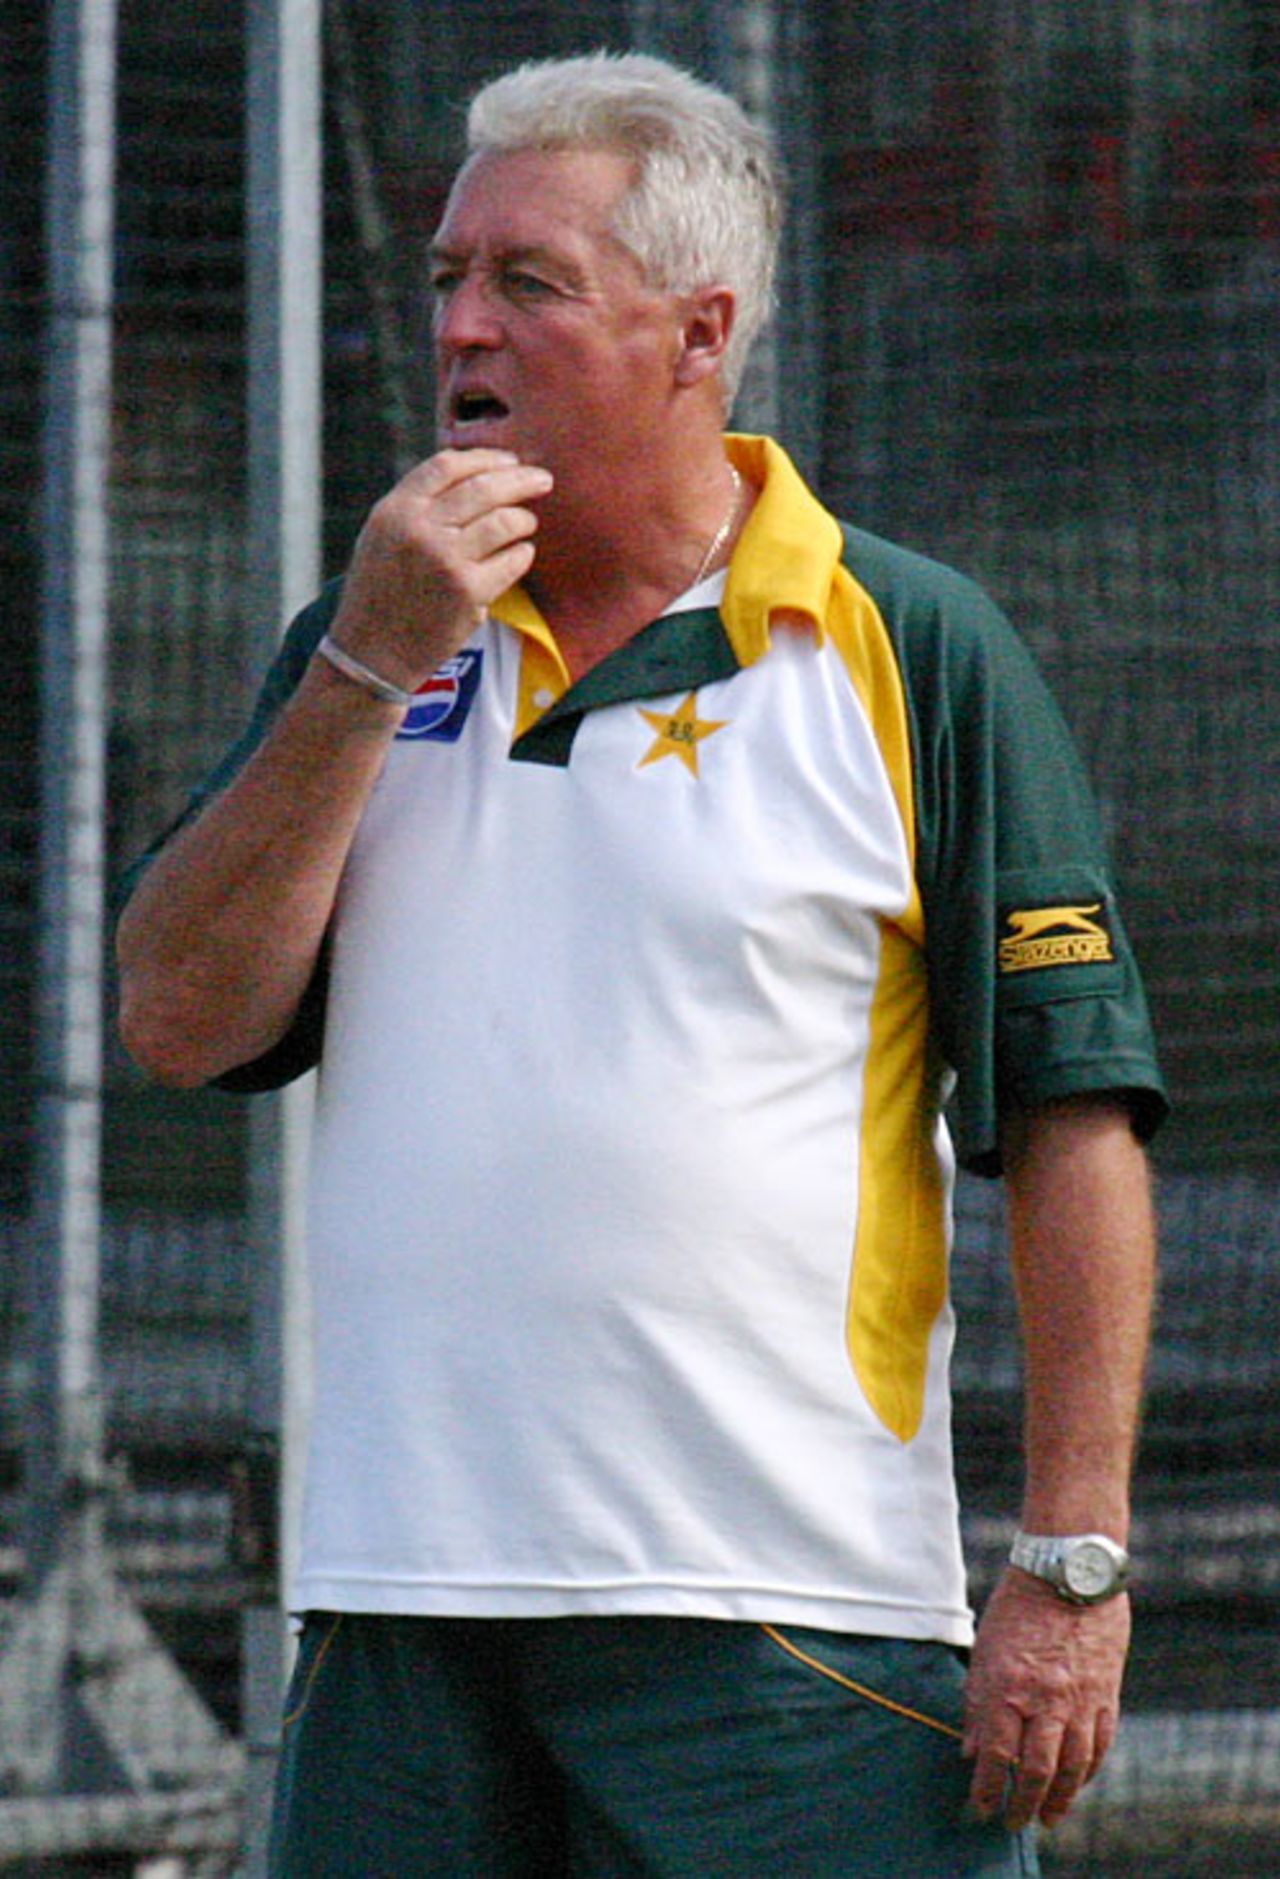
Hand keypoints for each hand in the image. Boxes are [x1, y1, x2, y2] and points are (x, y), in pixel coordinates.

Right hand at [330, 448, 552, 688]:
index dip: (485, 458)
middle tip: (542, 479)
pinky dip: (523, 554)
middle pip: (484, 487)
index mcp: (396, 510)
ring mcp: (447, 560)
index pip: (447, 465)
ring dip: (524, 519)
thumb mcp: (382, 536)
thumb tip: (473, 476)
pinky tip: (520, 555)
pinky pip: (513, 560)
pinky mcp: (470, 592)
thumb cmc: (380, 593)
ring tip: (526, 524)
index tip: (509, 461)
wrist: (372, 652)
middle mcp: (420, 530)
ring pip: (505, 522)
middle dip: (521, 479)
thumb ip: (418, 505)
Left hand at [963, 1567, 1128, 1830]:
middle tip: (1014, 1822)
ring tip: (1048, 1817)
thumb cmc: (1019, 1608)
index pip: (998, 1754)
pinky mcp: (1107, 1695)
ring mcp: (1081, 1700)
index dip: (988, 1787)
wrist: (1070, 1574)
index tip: (980, 1807)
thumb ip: (979, 1703)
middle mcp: (1047, 1700)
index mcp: (1010, 1686)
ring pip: (1074, 1767)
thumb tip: (972, 1751)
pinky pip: (1100, 1745)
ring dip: (1061, 1799)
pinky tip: (1078, 1783)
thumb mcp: (986, 1650)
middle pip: (1037, 1770)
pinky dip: (1088, 1771)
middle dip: (1024, 1803)